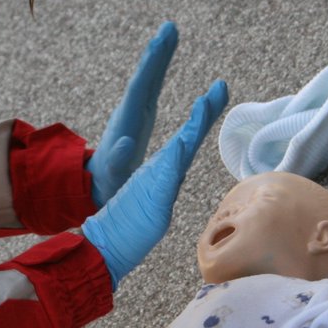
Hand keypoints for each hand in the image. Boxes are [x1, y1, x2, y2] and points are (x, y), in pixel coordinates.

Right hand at [83, 80, 228, 287]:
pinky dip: (176, 156)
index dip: (204, 114)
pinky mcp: (152, 196)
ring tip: (204, 103)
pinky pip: (167, 174)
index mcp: (165, 168)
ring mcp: (156, 180)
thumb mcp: (157, 202)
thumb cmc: (131, 226)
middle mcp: (161, 169)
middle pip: (189, 135)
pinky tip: (185, 141)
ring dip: (193, 126)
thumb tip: (174, 172)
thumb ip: (164, 184)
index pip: (190, 137)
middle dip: (206, 109)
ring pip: (179, 148)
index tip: (218, 91)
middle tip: (221, 85)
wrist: (106, 242)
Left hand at [88, 22, 177, 206]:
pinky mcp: (139, 114)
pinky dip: (158, 69)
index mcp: (126, 122)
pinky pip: (151, 86)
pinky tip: (164, 56)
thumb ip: (119, 159)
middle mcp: (130, 111)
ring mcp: (134, 111)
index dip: (150, 66)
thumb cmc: (108, 182)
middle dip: (157, 52)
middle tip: (169, 27)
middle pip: (144, 76)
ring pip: (148, 77)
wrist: (96, 183)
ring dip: (159, 55)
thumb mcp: (113, 174)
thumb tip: (125, 143)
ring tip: (170, 31)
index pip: (139, 88)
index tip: (159, 44)